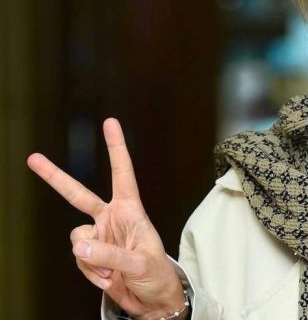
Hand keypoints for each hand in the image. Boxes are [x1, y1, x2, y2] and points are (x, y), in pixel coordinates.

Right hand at [27, 118, 184, 318]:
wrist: (152, 301)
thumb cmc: (157, 276)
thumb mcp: (140, 263)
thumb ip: (110, 253)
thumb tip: (80, 245)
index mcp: (131, 211)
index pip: (123, 174)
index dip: (116, 149)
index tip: (110, 123)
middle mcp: (112, 219)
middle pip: (78, 195)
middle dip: (55, 178)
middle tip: (33, 159)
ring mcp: (99, 237)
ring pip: (77, 239)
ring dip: (92, 259)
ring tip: (113, 271)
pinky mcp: (91, 255)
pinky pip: (79, 258)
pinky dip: (91, 271)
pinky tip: (107, 276)